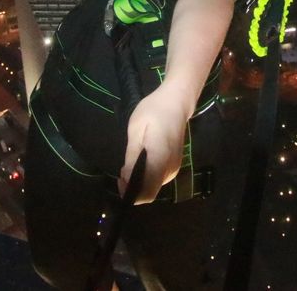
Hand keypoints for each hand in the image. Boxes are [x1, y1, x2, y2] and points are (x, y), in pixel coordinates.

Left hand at [118, 85, 188, 203]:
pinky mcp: (175, 165)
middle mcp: (170, 169)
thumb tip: (127, 179)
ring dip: (140, 180)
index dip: (131, 194)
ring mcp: (174, 168)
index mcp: (159, 160)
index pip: (147, 193)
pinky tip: (141, 160)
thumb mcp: (136, 129)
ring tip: (130, 162)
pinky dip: (147, 175)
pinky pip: (158, 178)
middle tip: (121, 170)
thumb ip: (132, 156)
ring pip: (153, 185)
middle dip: (133, 186)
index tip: (120, 181)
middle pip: (150, 191)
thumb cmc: (154, 111)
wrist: (176, 102)